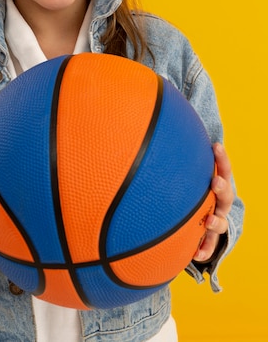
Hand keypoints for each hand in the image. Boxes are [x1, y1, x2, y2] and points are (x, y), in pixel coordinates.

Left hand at [193, 143, 233, 262]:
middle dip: (222, 187)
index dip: (222, 158)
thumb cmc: (192, 190)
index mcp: (217, 184)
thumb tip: (160, 131)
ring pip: (221, 222)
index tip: (216, 146)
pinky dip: (203, 250)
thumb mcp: (191, 176)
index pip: (224, 169)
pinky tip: (195, 255)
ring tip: (209, 221)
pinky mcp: (209, 238)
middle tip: (214, 181)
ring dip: (216, 221)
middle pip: (226, 194)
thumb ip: (181, 160)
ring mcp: (216, 220)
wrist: (200, 219)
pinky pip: (208, 246)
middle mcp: (219, 202)